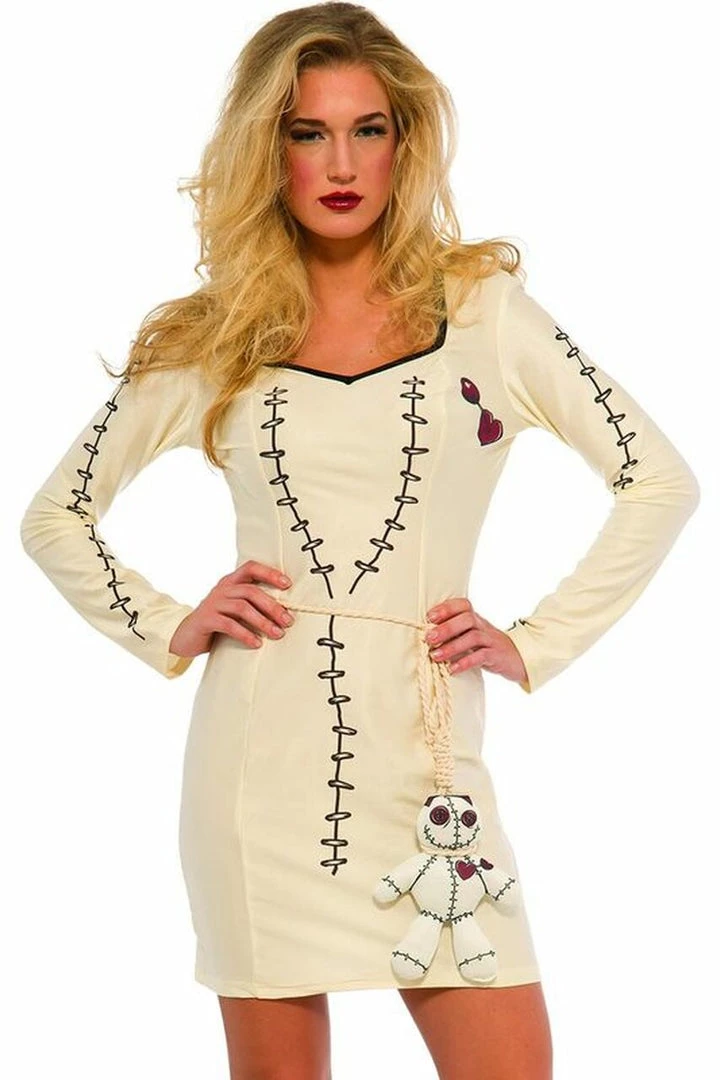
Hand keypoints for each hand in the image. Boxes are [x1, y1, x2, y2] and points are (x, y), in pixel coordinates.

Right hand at [169, 561, 294, 659]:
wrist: (185, 636)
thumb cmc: (217, 622)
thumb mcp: (234, 609)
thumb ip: (252, 605)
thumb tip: (284, 612)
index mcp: (230, 582)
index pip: (251, 568)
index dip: (269, 573)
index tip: (287, 584)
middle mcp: (222, 589)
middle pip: (251, 591)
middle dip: (272, 606)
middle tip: (288, 621)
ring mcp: (212, 603)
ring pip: (242, 608)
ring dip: (263, 621)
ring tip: (277, 633)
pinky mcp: (206, 620)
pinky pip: (229, 625)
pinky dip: (245, 634)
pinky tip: (256, 643)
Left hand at [425, 597, 528, 686]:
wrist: (518, 658)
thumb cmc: (486, 647)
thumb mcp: (471, 637)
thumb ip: (454, 634)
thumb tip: (426, 637)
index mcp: (476, 619)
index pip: (463, 605)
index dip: (446, 608)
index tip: (429, 617)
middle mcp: (483, 626)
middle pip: (467, 619)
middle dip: (446, 627)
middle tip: (428, 638)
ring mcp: (492, 640)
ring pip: (473, 637)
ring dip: (452, 646)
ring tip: (435, 656)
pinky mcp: (497, 656)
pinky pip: (482, 656)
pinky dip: (465, 662)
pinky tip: (452, 669)